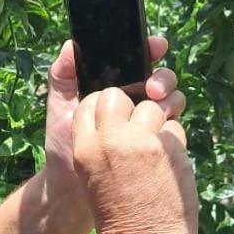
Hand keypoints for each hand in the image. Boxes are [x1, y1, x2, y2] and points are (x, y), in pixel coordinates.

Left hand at [43, 35, 184, 208]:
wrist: (72, 189)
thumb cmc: (63, 144)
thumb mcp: (60, 106)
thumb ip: (63, 74)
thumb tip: (73, 45)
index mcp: (114, 88)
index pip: (138, 61)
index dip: (150, 50)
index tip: (156, 46)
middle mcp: (134, 102)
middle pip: (161, 79)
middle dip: (163, 77)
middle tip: (152, 89)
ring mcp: (146, 123)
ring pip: (172, 100)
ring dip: (171, 99)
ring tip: (158, 109)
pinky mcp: (155, 144)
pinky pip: (173, 128)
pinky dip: (172, 123)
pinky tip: (162, 129)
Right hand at [72, 87, 197, 233]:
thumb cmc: (119, 221)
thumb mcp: (92, 180)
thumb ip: (100, 147)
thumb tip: (120, 122)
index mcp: (84, 150)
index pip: (90, 103)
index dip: (105, 108)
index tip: (116, 121)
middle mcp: (109, 141)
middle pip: (117, 96)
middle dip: (129, 105)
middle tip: (137, 128)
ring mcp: (141, 142)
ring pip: (151, 107)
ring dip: (156, 122)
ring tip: (156, 148)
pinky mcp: (170, 149)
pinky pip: (174, 127)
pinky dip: (174, 140)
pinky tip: (171, 163)